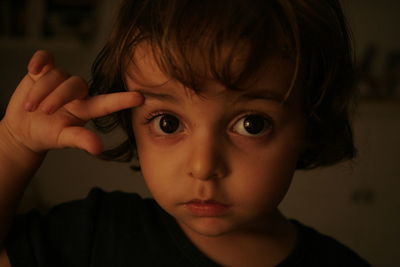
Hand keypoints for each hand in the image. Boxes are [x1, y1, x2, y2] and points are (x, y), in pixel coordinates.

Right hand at [0, 50, 142, 155]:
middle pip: (75, 84)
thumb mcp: (64, 138)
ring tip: (31, 108)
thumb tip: (98, 149)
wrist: (24, 128)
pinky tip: (34, 70)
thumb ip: (81, 140)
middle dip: (58, 96)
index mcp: (87, 108)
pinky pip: (45, 58)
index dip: (123, 100)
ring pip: (56, 74)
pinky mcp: (43, 71)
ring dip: (41, 90)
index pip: (108, 103)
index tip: (140, 98)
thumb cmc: (49, 134)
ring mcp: (60, 79)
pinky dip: (39, 62)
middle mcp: (77, 92)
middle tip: (44, 111)